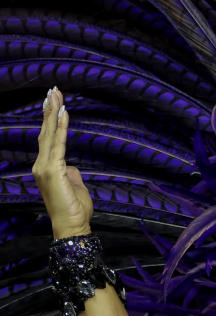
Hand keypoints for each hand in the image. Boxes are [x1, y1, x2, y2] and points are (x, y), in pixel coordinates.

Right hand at [31, 86, 93, 238]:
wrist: (71, 225)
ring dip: (53, 113)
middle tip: (53, 90)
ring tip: (56, 95)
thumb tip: (71, 165)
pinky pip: (59, 144)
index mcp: (46, 167)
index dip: (50, 120)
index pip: (48, 138)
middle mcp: (41, 165)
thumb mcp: (75, 185)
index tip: (53, 102)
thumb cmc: (74, 209)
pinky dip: (61, 127)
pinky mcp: (53, 170)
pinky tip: (64, 113)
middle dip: (49, 109)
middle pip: (46, 132)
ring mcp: (45, 167)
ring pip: (50, 134)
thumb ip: (71, 172)